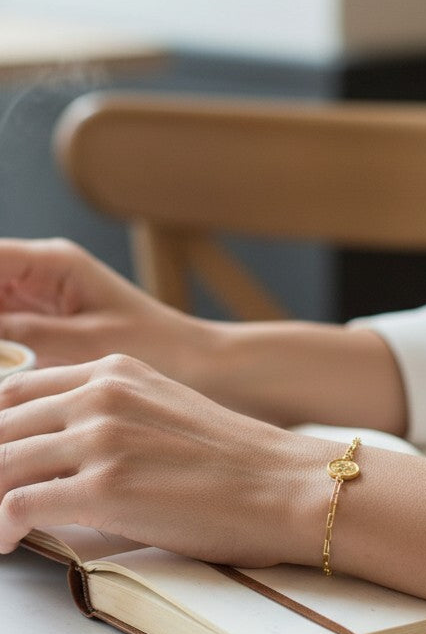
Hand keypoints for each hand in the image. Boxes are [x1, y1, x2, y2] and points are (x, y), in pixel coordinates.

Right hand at [0, 238, 207, 382]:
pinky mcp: (44, 327)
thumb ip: (14, 338)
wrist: (199, 363)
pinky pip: (1, 335)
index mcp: (51, 262)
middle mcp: (40, 272)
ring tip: (6, 367)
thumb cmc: (156, 347)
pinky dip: (2, 354)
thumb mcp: (79, 343)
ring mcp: (39, 299)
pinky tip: (7, 371)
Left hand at [0, 353, 330, 565]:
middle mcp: (102, 395)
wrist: (284, 483)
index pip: (13, 389)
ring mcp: (103, 438)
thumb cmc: (234, 458)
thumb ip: (108, 416)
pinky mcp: (106, 488)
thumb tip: (55, 452)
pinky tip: (6, 542)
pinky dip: (0, 528)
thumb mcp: (164, 411)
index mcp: (115, 370)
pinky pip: (15, 506)